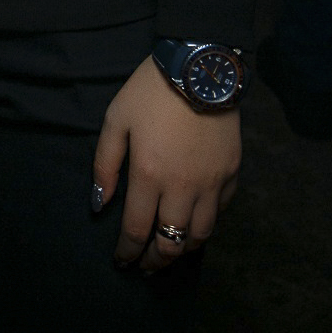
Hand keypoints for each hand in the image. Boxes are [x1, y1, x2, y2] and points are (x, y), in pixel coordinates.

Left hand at [92, 54, 239, 275]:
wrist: (199, 66)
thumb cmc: (151, 91)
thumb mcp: (116, 119)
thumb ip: (105, 164)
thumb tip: (100, 204)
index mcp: (148, 174)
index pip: (136, 230)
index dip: (127, 252)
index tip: (121, 262)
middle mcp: (182, 187)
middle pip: (170, 243)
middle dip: (154, 261)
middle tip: (145, 266)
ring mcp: (211, 183)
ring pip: (199, 236)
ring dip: (182, 251)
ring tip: (169, 253)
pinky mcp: (231, 174)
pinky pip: (220, 213)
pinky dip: (206, 224)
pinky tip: (194, 223)